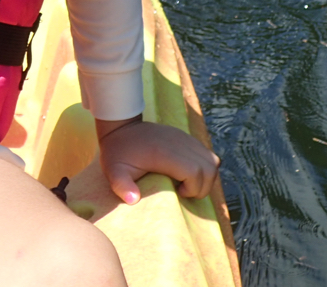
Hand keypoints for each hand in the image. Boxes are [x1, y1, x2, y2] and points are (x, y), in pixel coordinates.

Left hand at [96, 117, 219, 204]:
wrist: (121, 126)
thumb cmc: (118, 152)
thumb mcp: (114, 171)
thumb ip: (122, 186)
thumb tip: (132, 200)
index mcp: (163, 152)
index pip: (195, 171)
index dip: (193, 188)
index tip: (179, 193)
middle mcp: (179, 142)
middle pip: (209, 167)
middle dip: (203, 187)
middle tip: (185, 192)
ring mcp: (184, 138)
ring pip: (212, 160)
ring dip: (206, 178)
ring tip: (188, 184)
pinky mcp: (186, 137)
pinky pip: (207, 154)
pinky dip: (205, 168)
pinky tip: (188, 174)